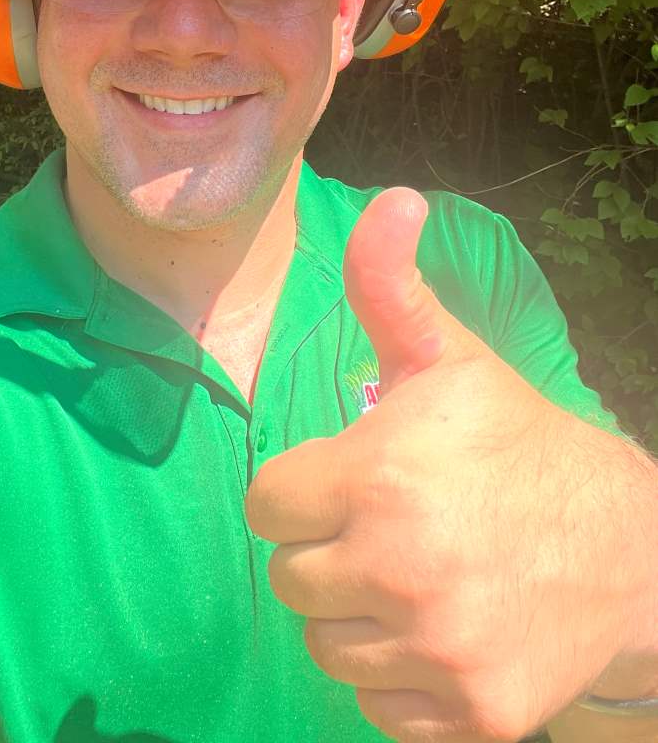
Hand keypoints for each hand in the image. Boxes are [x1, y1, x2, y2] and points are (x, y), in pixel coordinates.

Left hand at [245, 188, 649, 742]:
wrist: (623, 549)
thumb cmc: (515, 442)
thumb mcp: (448, 358)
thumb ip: (394, 285)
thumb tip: (391, 197)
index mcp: (378, 478)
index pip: (266, 507)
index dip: (300, 491)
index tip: (344, 482)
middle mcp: (399, 570)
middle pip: (291, 579)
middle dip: (325, 550)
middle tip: (385, 527)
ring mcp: (435, 651)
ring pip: (326, 645)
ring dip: (356, 615)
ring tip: (412, 574)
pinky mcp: (466, 716)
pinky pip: (374, 705)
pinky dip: (396, 675)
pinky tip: (438, 629)